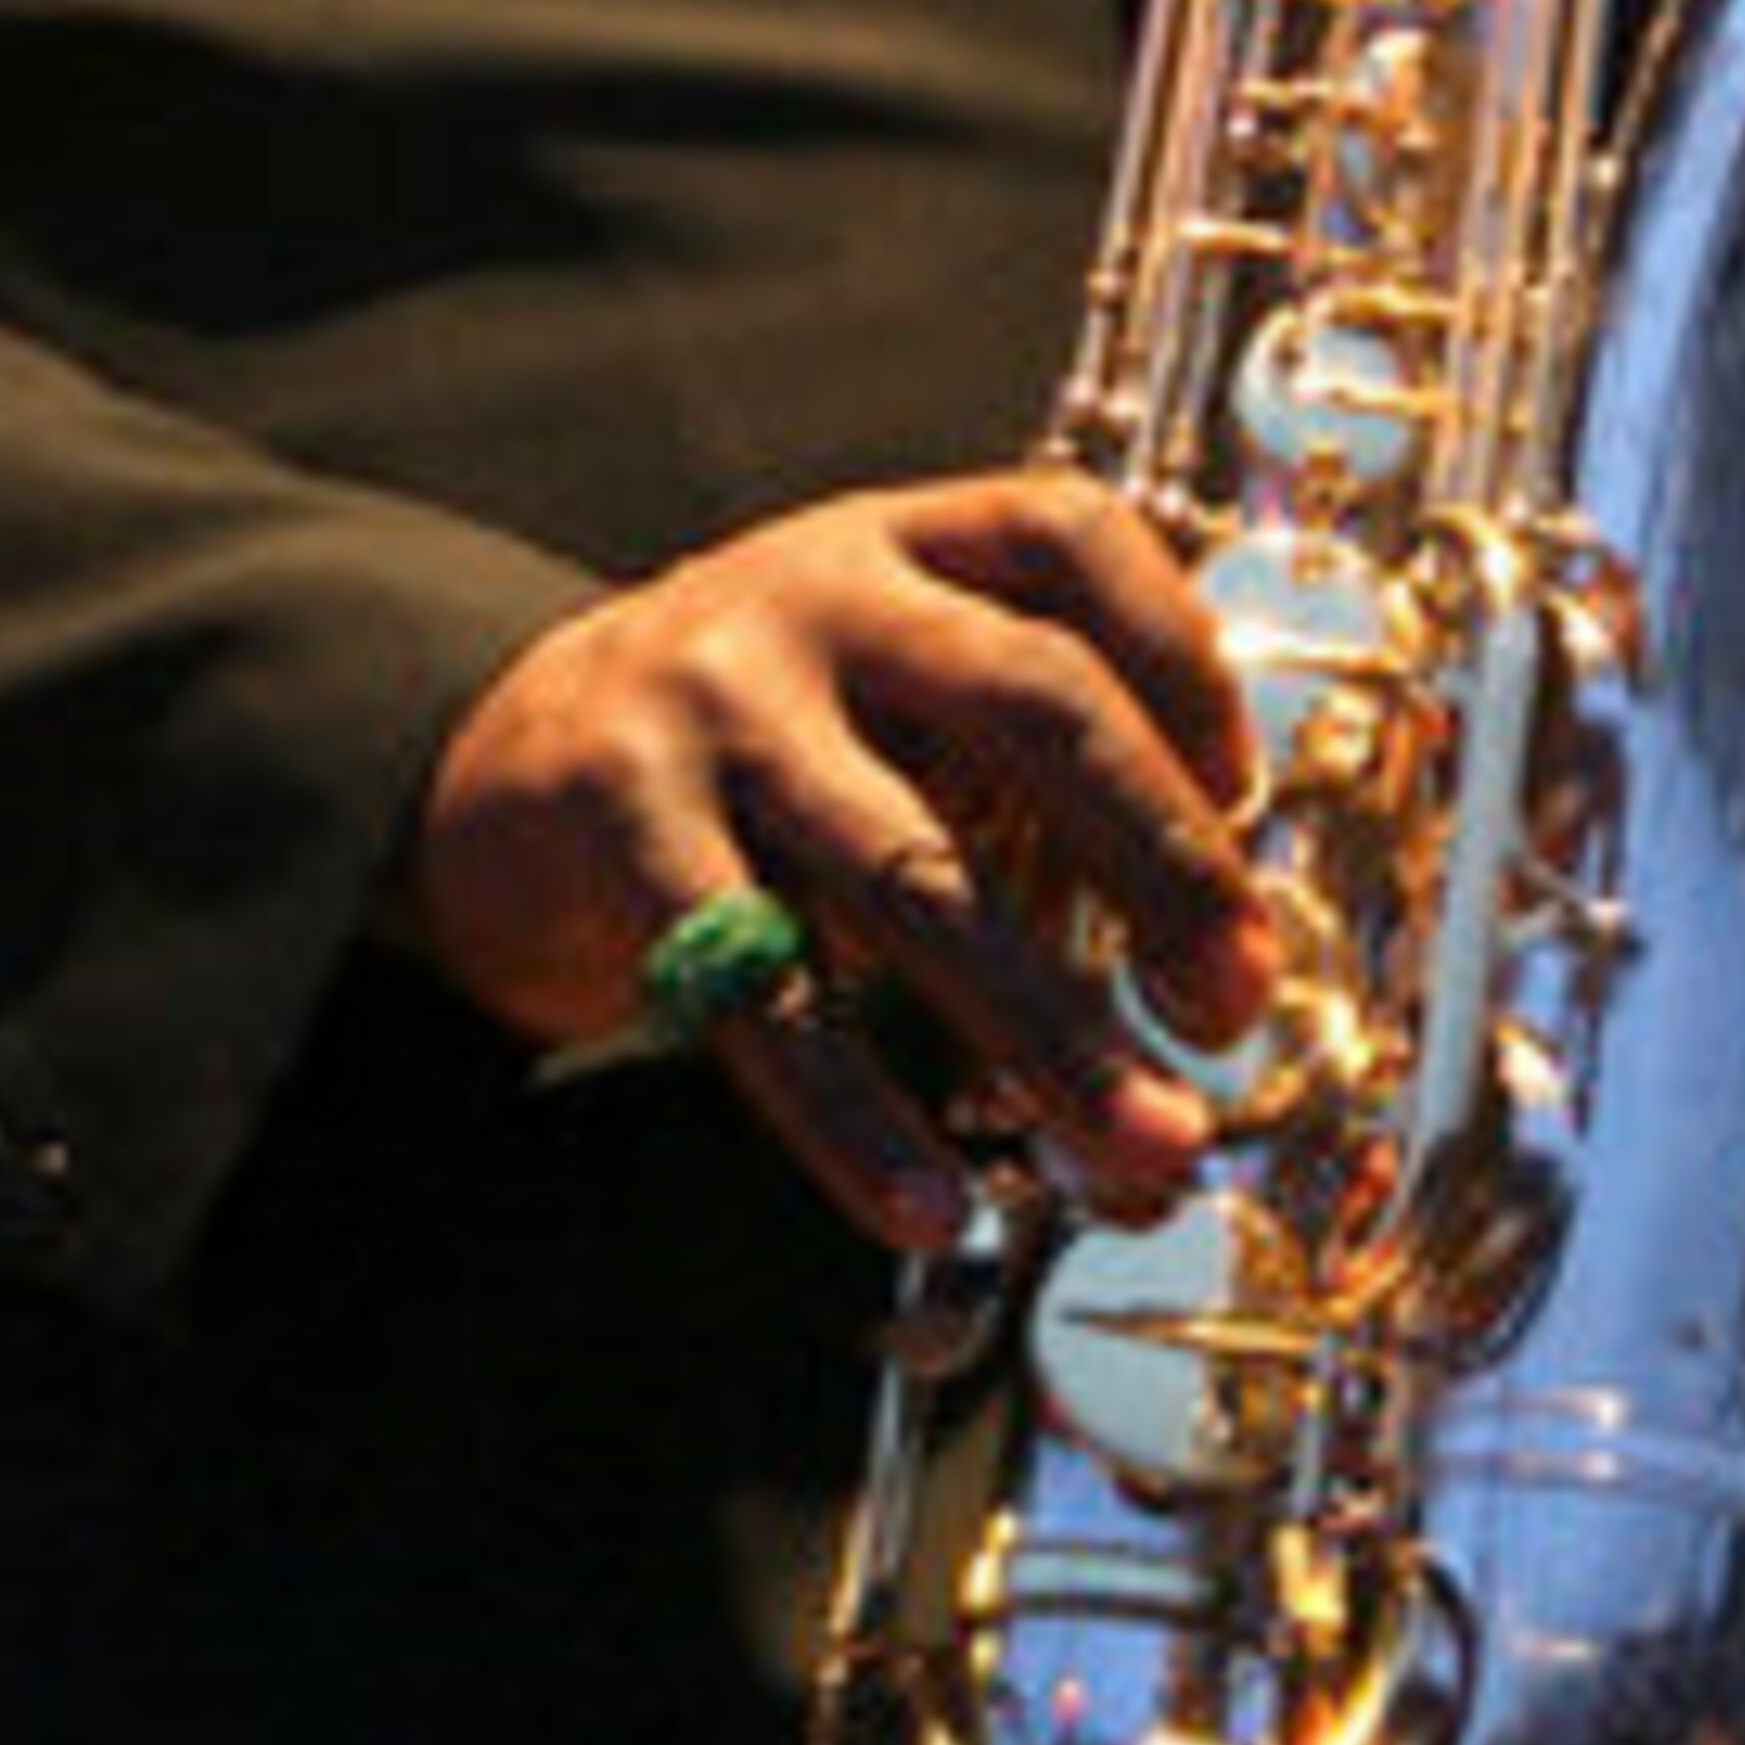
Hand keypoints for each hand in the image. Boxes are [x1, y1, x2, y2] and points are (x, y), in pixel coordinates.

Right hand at [389, 469, 1273, 1250]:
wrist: (497, 759)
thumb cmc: (764, 737)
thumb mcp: (885, 674)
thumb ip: (1028, 759)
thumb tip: (1214, 958)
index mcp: (904, 542)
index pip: (1073, 541)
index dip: (1184, 662)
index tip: (1247, 798)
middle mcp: (819, 595)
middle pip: (1033, 702)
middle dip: (1162, 861)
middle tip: (1233, 1003)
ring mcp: (717, 708)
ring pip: (913, 875)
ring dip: (1048, 1026)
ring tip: (1143, 1142)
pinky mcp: (629, 832)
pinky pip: (766, 994)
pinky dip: (857, 1115)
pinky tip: (935, 1203)